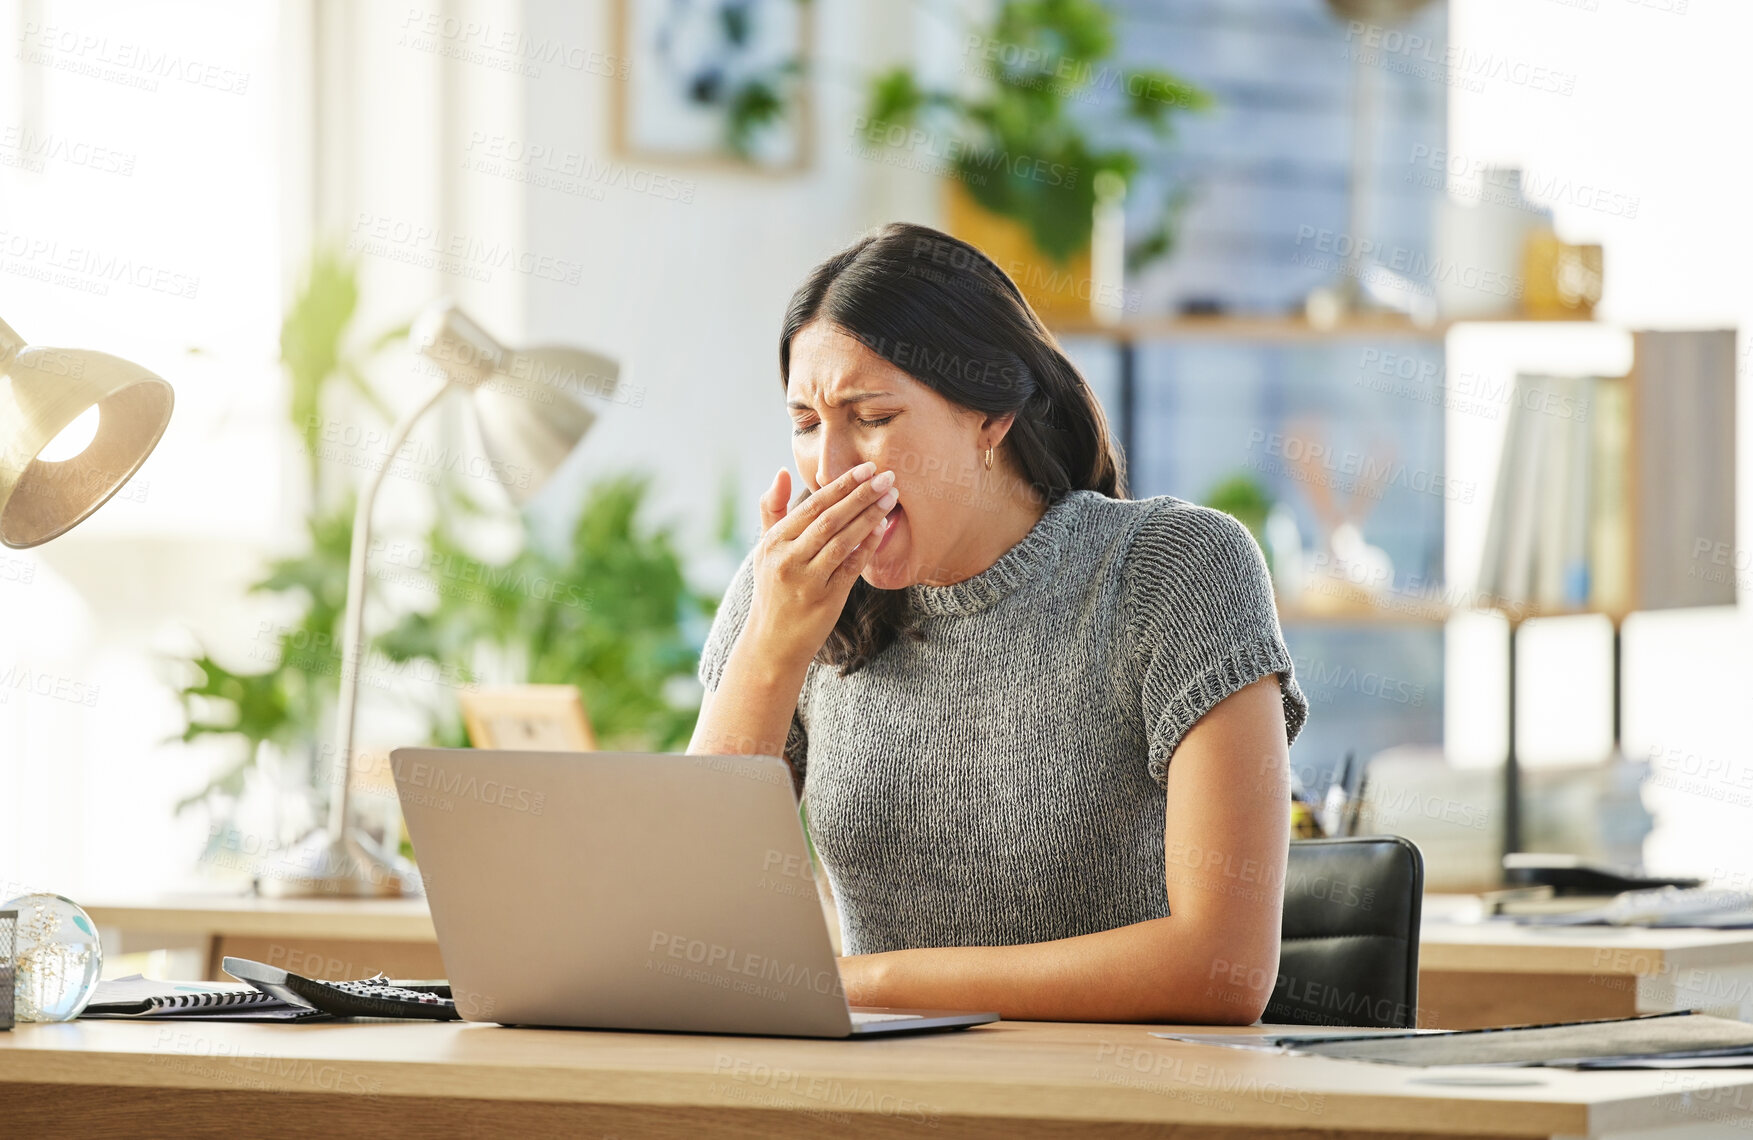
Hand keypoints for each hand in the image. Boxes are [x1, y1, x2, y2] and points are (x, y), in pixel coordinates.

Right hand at [744, 463, 898, 668]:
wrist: (773, 643)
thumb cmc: (773, 590)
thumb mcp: (764, 550)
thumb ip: (772, 510)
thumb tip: (782, 472)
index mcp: (774, 542)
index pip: (812, 506)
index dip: (841, 485)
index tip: (866, 468)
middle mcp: (787, 560)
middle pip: (829, 519)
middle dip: (860, 494)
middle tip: (886, 476)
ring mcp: (807, 581)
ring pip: (842, 540)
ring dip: (868, 516)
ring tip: (890, 497)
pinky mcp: (825, 600)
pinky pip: (851, 566)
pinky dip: (867, 545)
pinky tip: (882, 528)